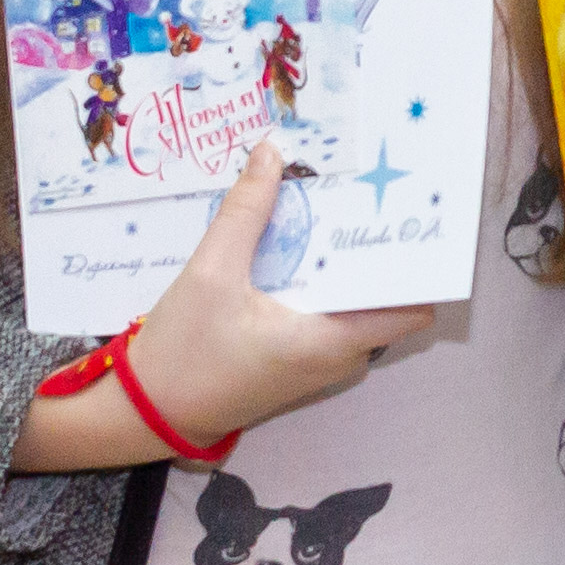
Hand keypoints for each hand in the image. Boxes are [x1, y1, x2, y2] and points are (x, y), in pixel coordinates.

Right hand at [122, 141, 435, 443]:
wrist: (147, 412)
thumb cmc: (184, 353)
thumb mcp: (210, 274)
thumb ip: (245, 212)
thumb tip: (272, 152)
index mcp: (330, 342)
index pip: (410, 307)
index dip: (417, 263)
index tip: (412, 214)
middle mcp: (336, 356)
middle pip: (379, 295)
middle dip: (373, 245)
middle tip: (366, 187)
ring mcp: (317, 360)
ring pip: (350, 301)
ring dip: (341, 259)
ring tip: (333, 202)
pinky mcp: (295, 357)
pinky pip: (325, 311)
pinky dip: (317, 277)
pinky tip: (298, 238)